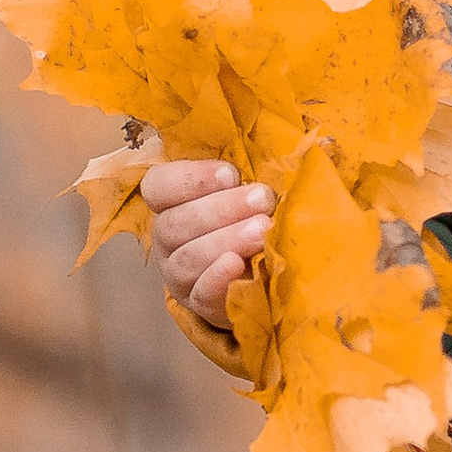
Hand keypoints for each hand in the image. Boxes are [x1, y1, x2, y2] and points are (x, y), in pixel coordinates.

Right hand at [140, 160, 272, 331]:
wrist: (257, 274)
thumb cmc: (249, 218)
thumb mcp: (244, 192)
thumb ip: (248, 176)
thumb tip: (292, 148)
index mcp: (171, 203)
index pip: (159, 185)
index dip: (192, 178)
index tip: (232, 174)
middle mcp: (167, 237)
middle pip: (176, 222)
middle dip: (221, 209)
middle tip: (262, 200)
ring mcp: (178, 273)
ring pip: (188, 257)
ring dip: (226, 241)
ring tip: (261, 231)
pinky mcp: (197, 303)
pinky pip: (200, 293)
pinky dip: (217, 279)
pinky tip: (237, 265)